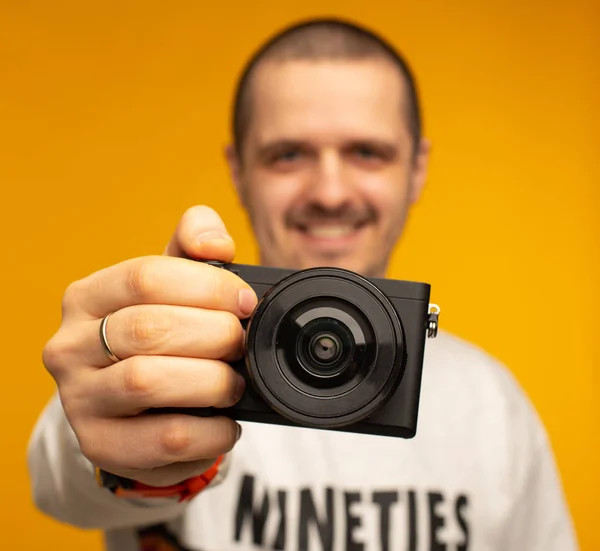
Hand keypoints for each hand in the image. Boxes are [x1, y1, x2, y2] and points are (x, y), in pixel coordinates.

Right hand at [42, 206, 257, 486]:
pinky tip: (224, 423)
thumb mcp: (174, 284)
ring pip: (148, 382)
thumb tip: (215, 243)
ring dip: (211, 381)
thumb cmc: (159, 334)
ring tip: (233, 383)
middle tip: (241, 344)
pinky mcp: (101, 445)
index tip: (246, 302)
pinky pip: (164, 438)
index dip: (209, 286)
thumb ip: (196, 246)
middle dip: (215, 335)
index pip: (146, 276)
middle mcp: (70, 346)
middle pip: (149, 328)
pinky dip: (210, 431)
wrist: (132, 406)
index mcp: (87, 297)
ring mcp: (79, 399)